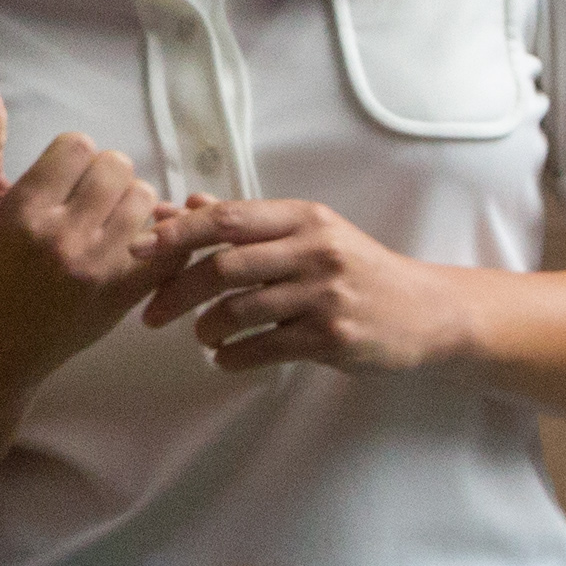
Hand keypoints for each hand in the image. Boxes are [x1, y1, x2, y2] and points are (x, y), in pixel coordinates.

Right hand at [0, 93, 173, 382]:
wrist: (3, 340)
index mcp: (24, 213)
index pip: (77, 146)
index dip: (71, 156)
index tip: (60, 178)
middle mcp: (63, 238)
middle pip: (116, 165)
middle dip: (103, 175)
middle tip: (87, 197)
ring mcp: (101, 267)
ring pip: (144, 198)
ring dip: (130, 203)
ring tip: (108, 220)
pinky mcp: (129, 291)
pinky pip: (171, 243)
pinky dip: (164, 233)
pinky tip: (141, 238)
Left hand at [138, 193, 472, 379]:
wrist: (427, 312)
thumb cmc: (356, 270)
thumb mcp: (308, 235)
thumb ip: (246, 222)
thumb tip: (182, 207)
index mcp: (304, 218)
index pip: (227, 219)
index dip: (177, 234)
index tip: (139, 249)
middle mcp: (315, 250)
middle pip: (224, 266)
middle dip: (176, 291)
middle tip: (151, 313)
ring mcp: (325, 294)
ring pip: (239, 311)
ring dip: (205, 329)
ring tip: (202, 336)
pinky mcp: (333, 336)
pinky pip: (263, 348)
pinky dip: (232, 356)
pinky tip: (226, 357)